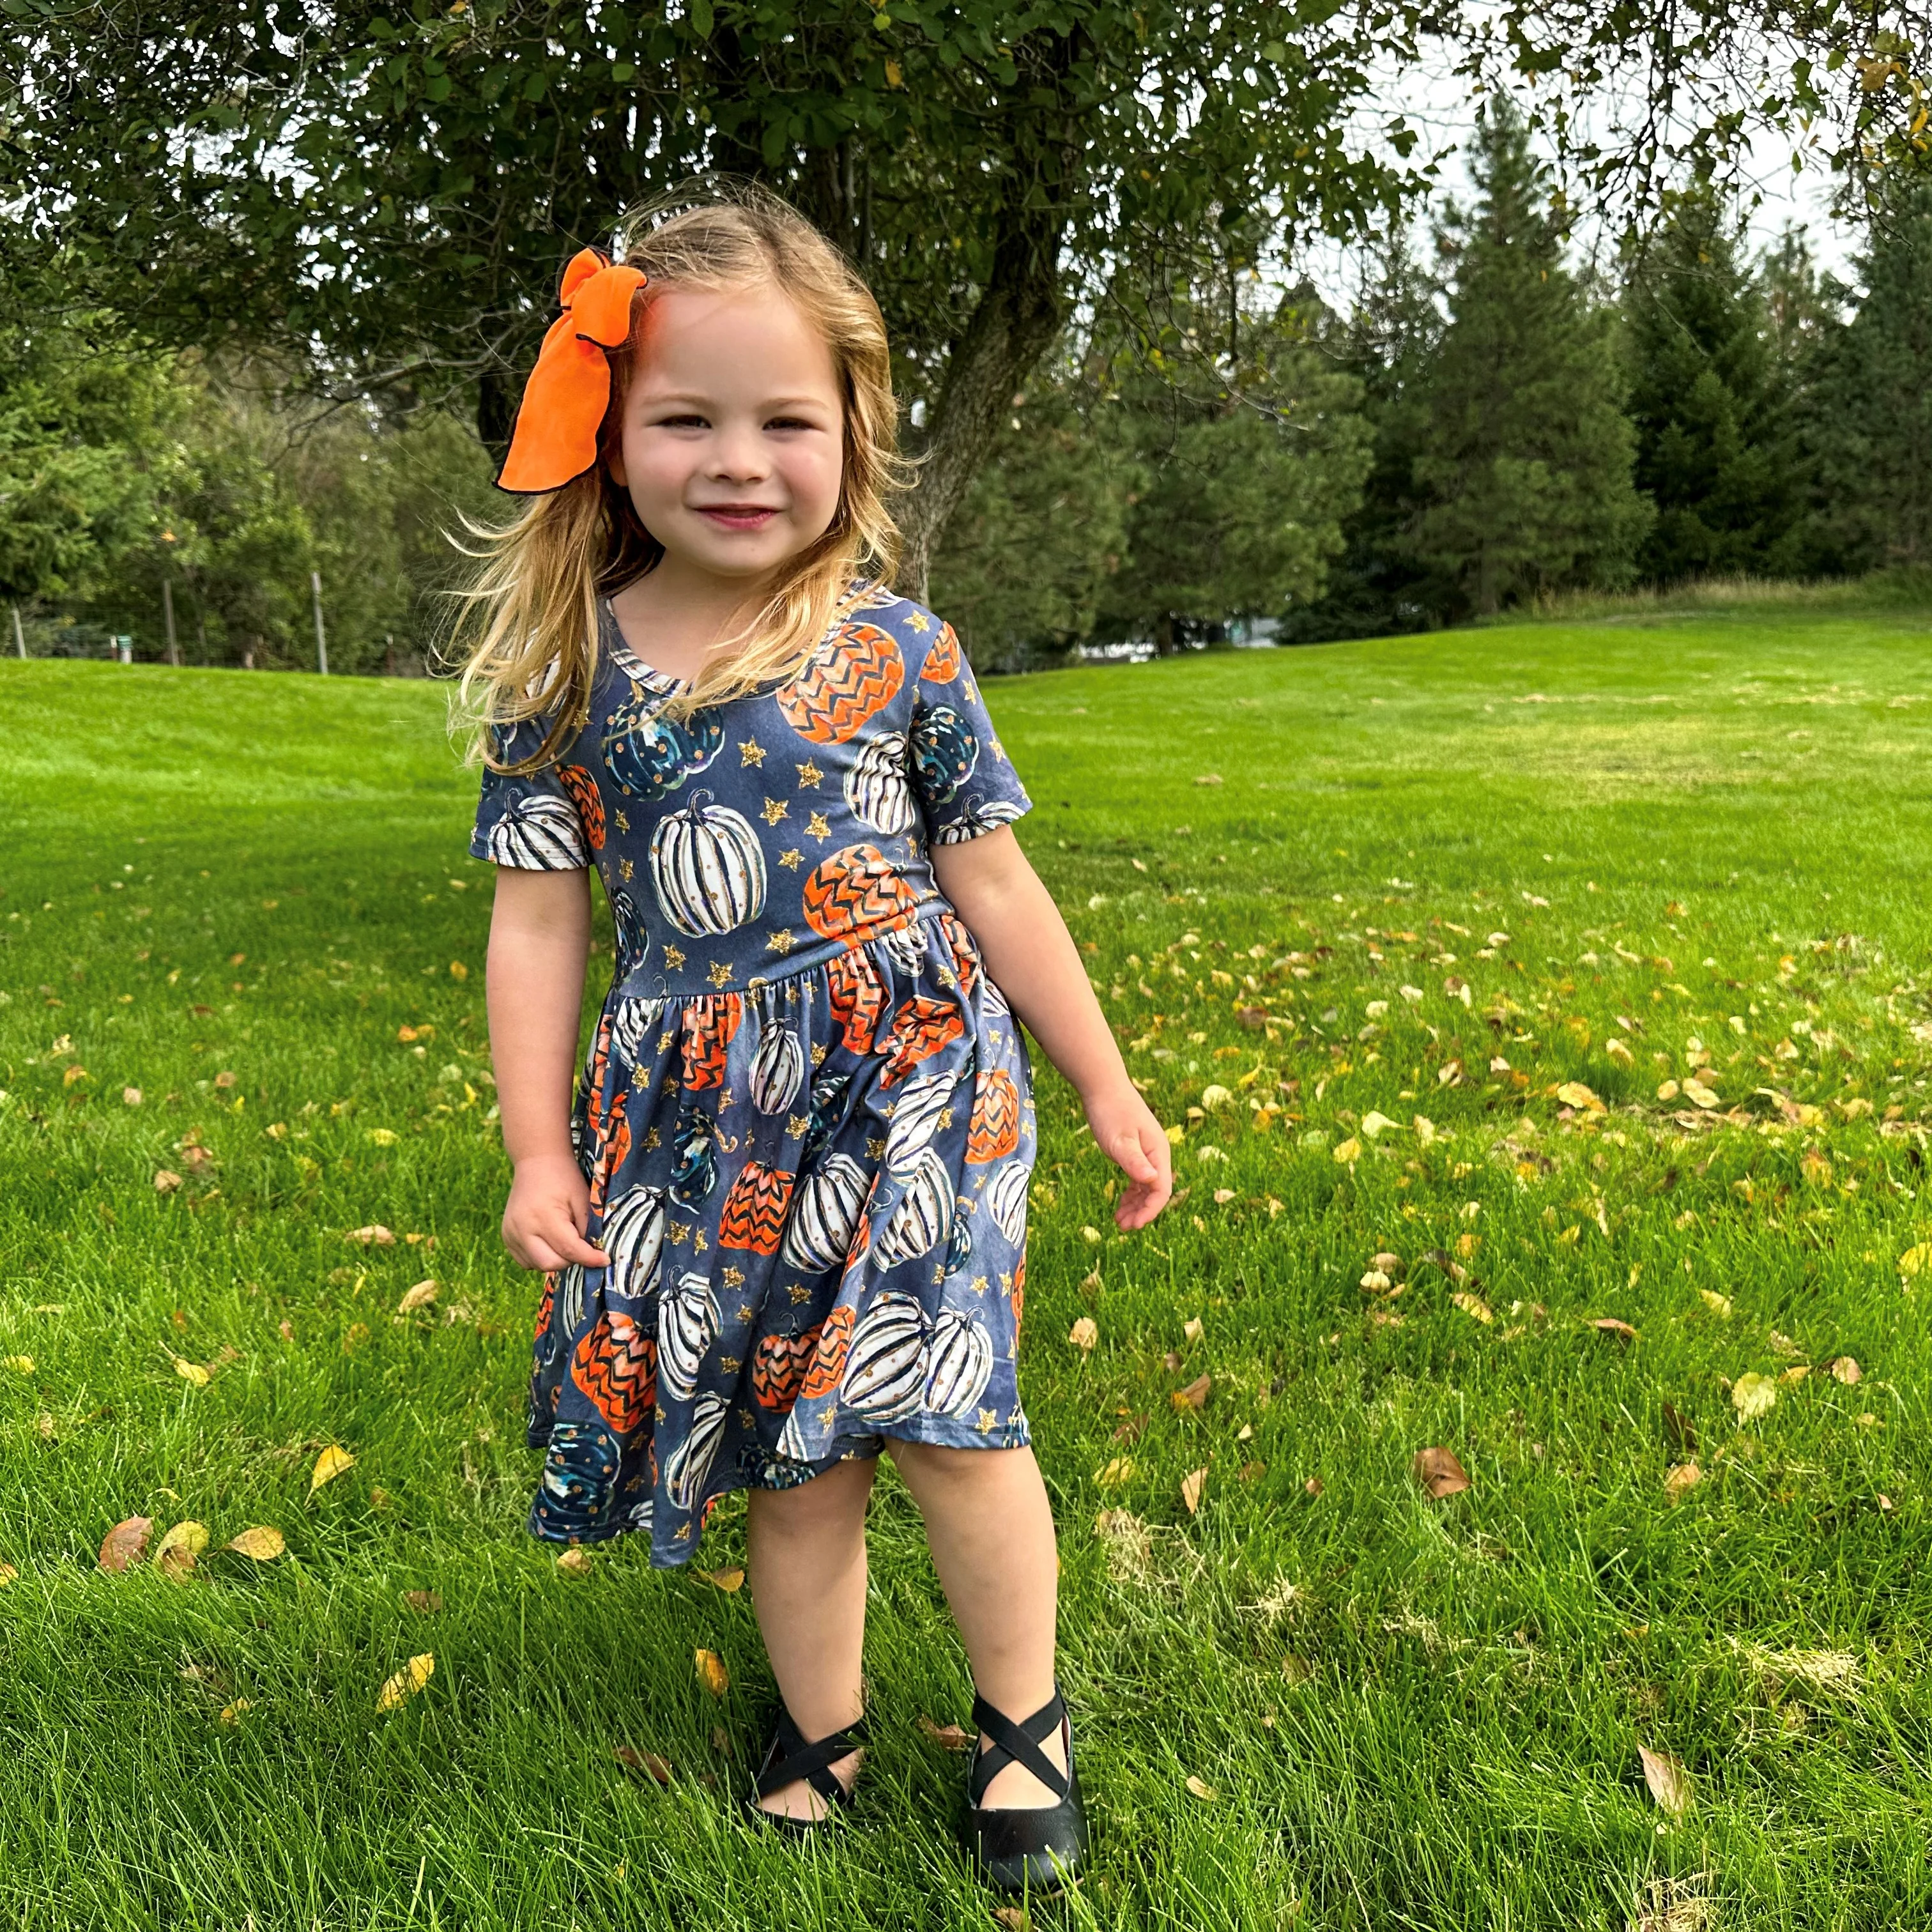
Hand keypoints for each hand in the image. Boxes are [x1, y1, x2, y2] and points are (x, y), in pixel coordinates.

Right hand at [502, 1151, 611, 1272]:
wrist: (537, 1162)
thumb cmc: (564, 1179)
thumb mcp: (582, 1200)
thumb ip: (587, 1229)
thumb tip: (593, 1256)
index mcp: (543, 1216)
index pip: (569, 1249)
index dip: (589, 1258)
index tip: (605, 1260)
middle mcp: (521, 1228)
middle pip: (550, 1264)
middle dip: (570, 1260)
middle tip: (581, 1246)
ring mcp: (510, 1233)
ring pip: (537, 1265)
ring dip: (556, 1259)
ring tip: (564, 1239)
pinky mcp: (506, 1236)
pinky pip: (526, 1261)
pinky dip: (540, 1257)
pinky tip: (549, 1241)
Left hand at [1085, 1083, 1172, 1230]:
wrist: (1103, 1086)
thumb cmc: (1111, 1111)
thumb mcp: (1119, 1139)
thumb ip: (1134, 1160)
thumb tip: (1152, 1181)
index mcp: (1158, 1152)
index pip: (1162, 1189)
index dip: (1150, 1210)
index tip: (1134, 1225)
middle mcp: (1157, 1155)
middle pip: (1155, 1191)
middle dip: (1141, 1211)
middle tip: (1122, 1226)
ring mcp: (1147, 1153)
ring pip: (1146, 1187)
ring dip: (1135, 1205)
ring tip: (1118, 1221)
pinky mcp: (1135, 1151)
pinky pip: (1138, 1179)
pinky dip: (1130, 1193)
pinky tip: (1120, 1204)